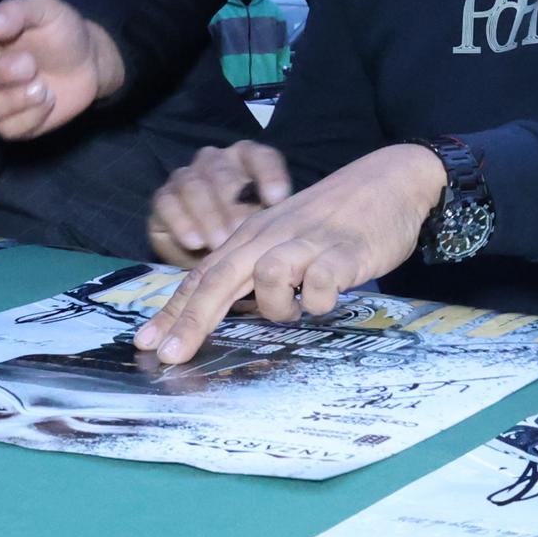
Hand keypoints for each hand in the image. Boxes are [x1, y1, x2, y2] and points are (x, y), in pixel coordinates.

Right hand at [0, 0, 124, 140]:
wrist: (90, 61)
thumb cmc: (60, 30)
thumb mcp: (45, 9)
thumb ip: (17, 11)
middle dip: (0, 74)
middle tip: (30, 65)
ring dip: (12, 100)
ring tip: (43, 88)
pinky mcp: (12, 124)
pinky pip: (6, 130)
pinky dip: (30, 117)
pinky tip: (48, 101)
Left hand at [133, 142, 446, 364]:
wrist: (390, 181)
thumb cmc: (333, 217)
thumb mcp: (284, 235)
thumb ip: (254, 267)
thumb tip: (221, 310)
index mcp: (252, 236)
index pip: (202, 275)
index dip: (174, 310)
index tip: (147, 341)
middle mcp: (270, 237)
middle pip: (218, 280)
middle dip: (190, 321)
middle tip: (169, 355)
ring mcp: (306, 243)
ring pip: (266, 278)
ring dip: (274, 307)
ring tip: (295, 309)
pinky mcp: (343, 252)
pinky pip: (318, 286)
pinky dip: (317, 301)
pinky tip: (327, 299)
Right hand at [147, 140, 292, 266]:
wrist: (211, 259)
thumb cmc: (245, 235)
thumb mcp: (264, 227)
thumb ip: (272, 218)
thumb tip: (283, 224)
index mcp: (247, 159)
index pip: (260, 156)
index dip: (269, 174)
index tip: (277, 199)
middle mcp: (216, 161)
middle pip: (223, 173)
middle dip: (232, 203)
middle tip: (241, 230)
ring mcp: (187, 176)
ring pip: (194, 185)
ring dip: (208, 215)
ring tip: (219, 243)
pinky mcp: (164, 198)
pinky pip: (167, 203)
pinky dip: (181, 222)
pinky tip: (194, 243)